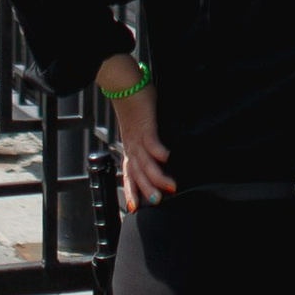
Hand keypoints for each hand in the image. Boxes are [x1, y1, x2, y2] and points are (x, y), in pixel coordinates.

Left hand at [97, 57, 172, 207]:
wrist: (125, 87)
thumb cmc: (134, 106)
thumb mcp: (138, 128)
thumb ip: (145, 140)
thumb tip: (156, 152)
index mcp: (130, 148)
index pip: (129, 174)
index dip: (131, 191)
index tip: (134, 208)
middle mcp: (132, 146)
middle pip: (139, 173)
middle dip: (148, 190)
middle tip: (158, 202)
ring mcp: (138, 137)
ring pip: (146, 162)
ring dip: (157, 176)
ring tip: (169, 187)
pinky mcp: (145, 125)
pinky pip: (152, 141)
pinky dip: (159, 151)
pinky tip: (168, 157)